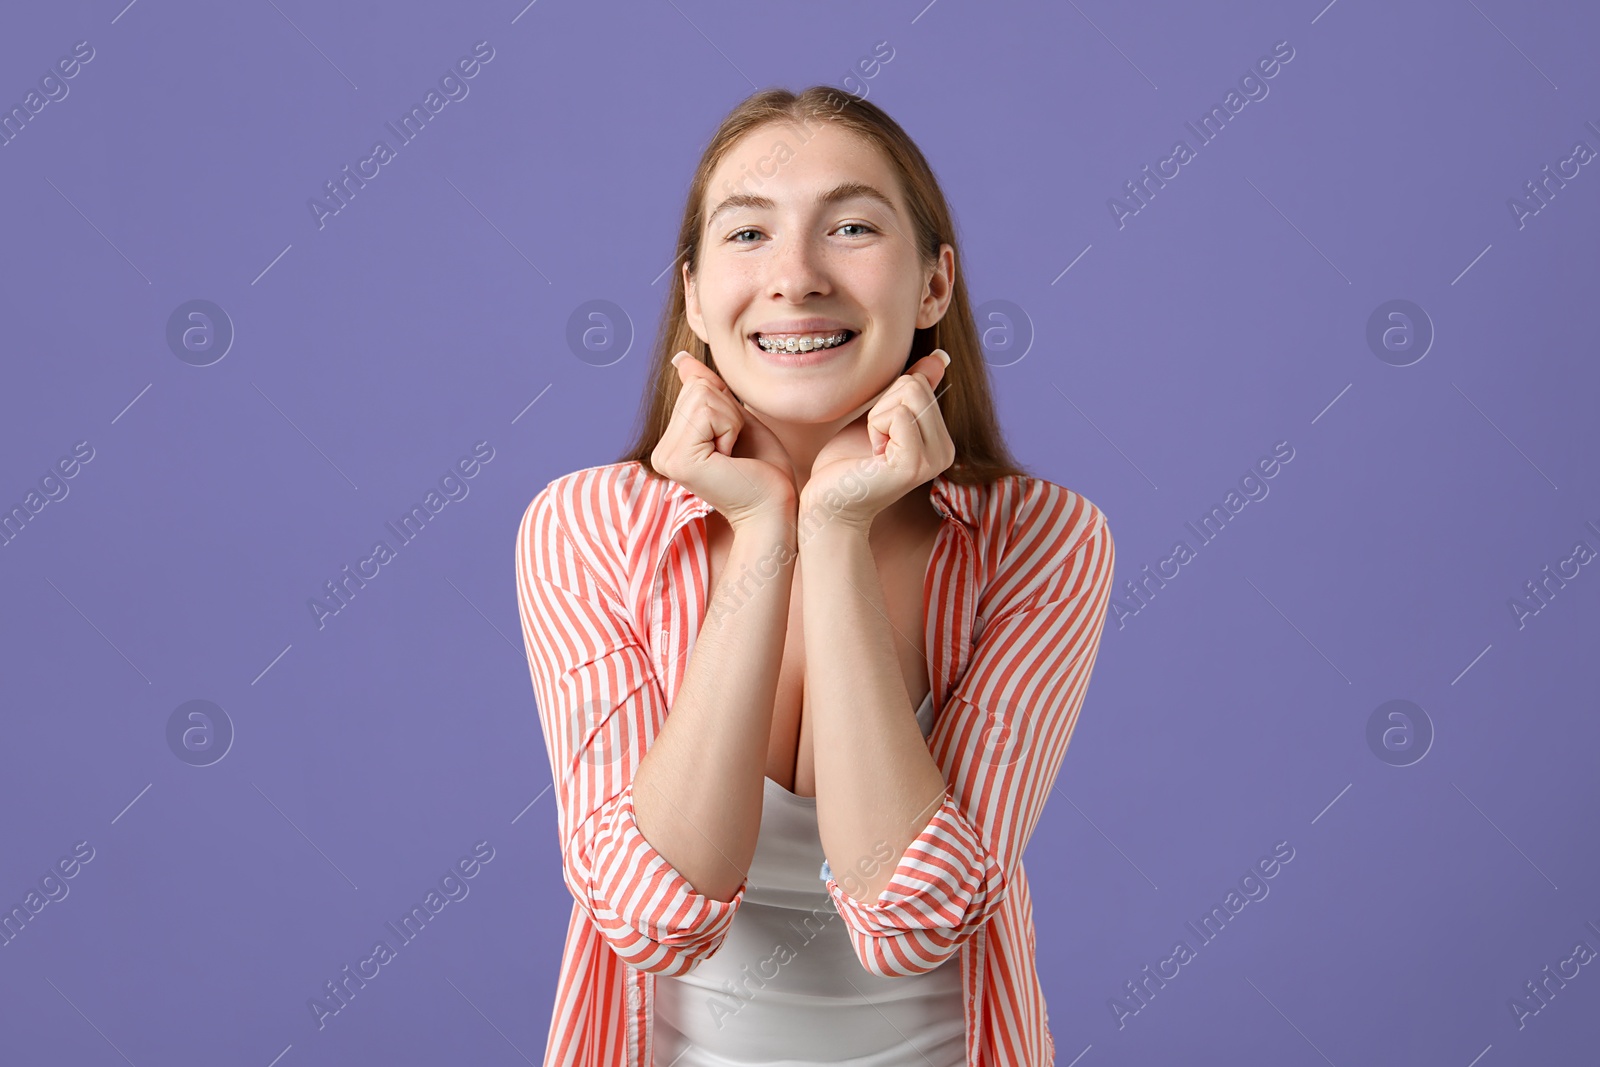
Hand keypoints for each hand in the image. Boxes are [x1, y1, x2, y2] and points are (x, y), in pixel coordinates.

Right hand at [651, 351, 797, 528]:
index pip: (695, 386)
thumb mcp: (735, 420)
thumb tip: (681, 359)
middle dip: (729, 412)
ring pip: (703, 396)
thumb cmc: (764, 470)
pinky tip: (731, 459)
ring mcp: (667, 458)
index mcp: (672, 445)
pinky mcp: (680, 461)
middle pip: (697, 388)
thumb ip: (709, 392)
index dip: (727, 406)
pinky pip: (709, 411)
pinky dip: (731, 428)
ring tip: (733, 455)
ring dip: (732, 420)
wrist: (776, 509)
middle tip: (736, 450)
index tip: (734, 443)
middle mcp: (662, 453)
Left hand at [803, 349, 953, 530]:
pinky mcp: (915, 464)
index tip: (878, 435)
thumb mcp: (881, 417)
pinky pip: (897, 414)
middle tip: (873, 442)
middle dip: (882, 406)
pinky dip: (874, 427)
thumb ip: (911, 390)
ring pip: (908, 394)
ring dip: (877, 417)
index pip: (919, 383)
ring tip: (873, 449)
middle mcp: (946, 451)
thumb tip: (939, 357)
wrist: (829, 503)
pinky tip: (872, 456)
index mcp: (941, 440)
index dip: (886, 400)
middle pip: (915, 385)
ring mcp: (934, 460)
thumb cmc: (848, 463)